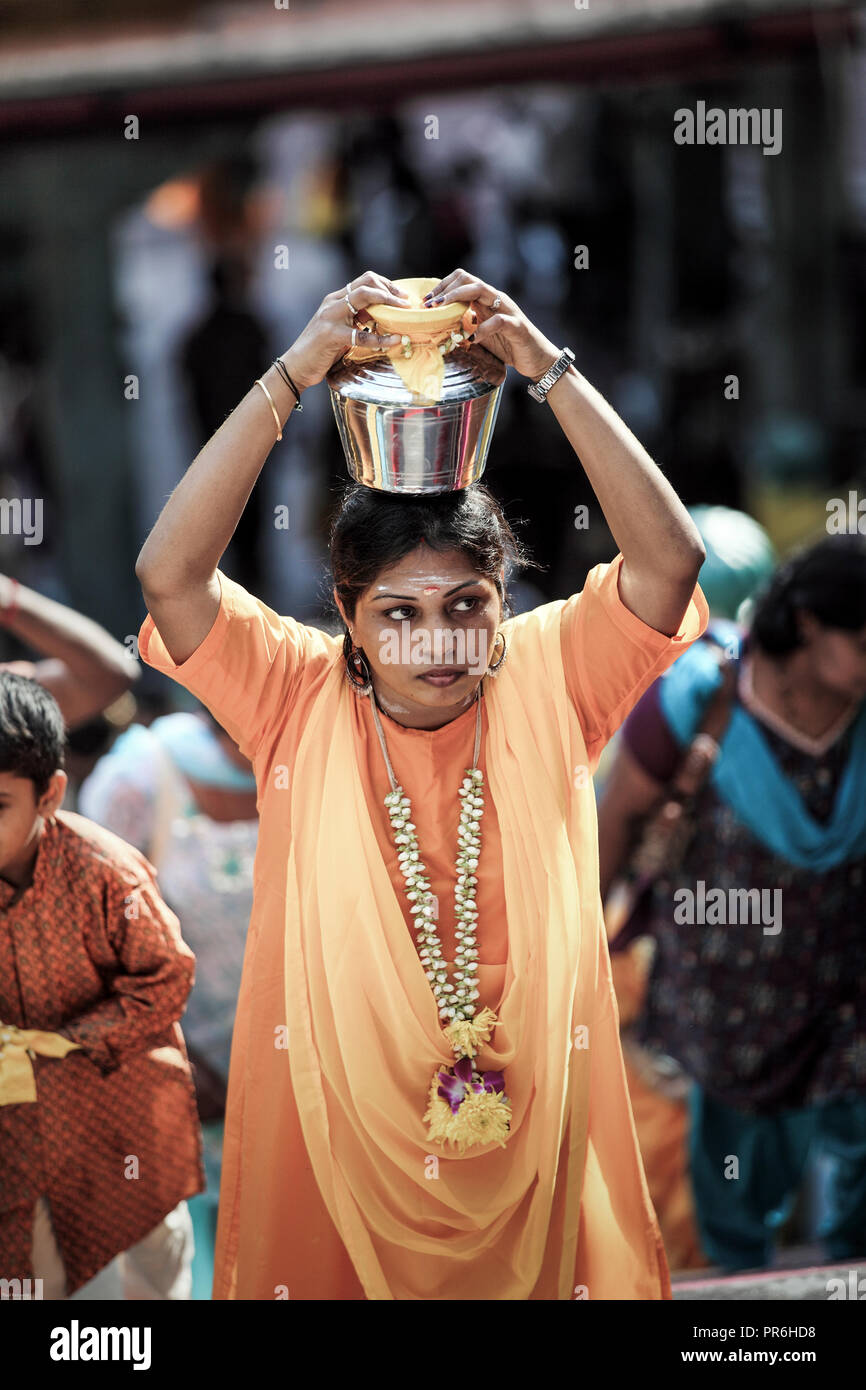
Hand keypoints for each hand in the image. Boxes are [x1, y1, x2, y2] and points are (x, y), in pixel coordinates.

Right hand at [279, 272, 410, 390]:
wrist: (296, 366)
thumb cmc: (320, 350)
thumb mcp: (339, 328)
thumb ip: (356, 319)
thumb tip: (381, 316)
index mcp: (335, 299)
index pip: (364, 280)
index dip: (386, 284)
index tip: (401, 296)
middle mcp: (333, 303)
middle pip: (367, 283)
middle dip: (390, 290)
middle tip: (405, 303)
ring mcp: (331, 317)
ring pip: (365, 298)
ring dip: (389, 303)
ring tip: (404, 314)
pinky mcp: (332, 335)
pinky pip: (363, 334)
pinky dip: (382, 338)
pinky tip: (394, 341)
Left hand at [424, 270, 561, 379]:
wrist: (536, 359)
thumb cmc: (508, 346)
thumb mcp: (480, 334)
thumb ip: (465, 325)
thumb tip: (438, 326)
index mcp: (487, 300)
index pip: (462, 280)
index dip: (443, 286)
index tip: (426, 301)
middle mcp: (496, 300)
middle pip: (469, 279)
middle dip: (446, 289)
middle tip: (429, 305)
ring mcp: (507, 310)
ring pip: (482, 291)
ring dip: (457, 298)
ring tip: (442, 311)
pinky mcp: (517, 326)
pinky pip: (498, 321)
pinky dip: (483, 329)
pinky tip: (472, 340)